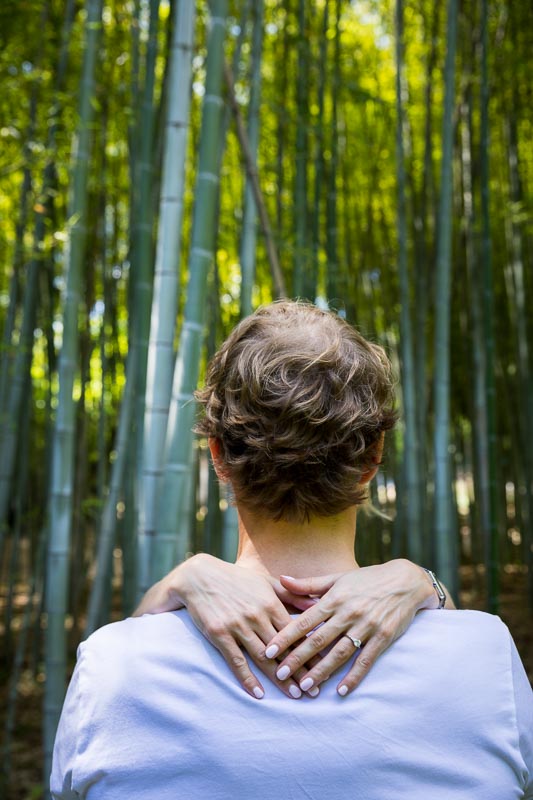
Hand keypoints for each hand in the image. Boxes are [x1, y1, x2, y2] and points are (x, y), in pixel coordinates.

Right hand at [133, 553, 317, 699]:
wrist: (199, 577)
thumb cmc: (236, 579)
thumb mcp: (265, 582)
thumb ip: (291, 594)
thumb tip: (317, 603)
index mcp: (270, 603)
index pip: (295, 633)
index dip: (310, 652)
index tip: (324, 667)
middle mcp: (256, 615)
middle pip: (283, 648)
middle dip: (300, 670)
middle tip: (314, 691)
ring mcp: (238, 626)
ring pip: (263, 657)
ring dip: (280, 678)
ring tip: (294, 694)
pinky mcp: (219, 634)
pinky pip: (236, 661)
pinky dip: (248, 678)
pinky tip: (259, 693)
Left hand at [264, 559, 445, 695]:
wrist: (405, 581)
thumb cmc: (367, 580)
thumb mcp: (337, 578)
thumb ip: (308, 584)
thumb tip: (281, 580)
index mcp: (334, 598)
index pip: (305, 621)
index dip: (286, 636)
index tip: (269, 650)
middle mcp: (348, 613)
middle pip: (319, 639)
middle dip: (298, 658)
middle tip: (280, 674)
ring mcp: (366, 626)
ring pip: (339, 653)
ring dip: (321, 671)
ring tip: (304, 685)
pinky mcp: (383, 638)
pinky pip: (366, 660)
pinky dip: (353, 676)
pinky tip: (341, 690)